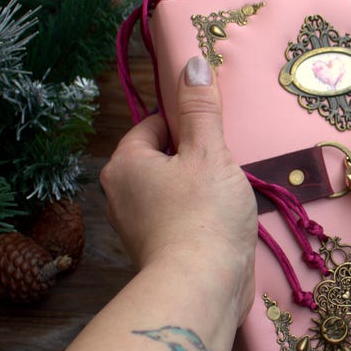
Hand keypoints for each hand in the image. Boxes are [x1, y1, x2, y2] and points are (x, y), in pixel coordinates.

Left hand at [100, 55, 256, 324]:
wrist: (202, 289)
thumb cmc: (203, 214)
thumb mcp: (208, 152)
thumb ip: (201, 108)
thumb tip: (192, 61)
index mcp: (125, 164)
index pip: (154, 124)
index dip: (188, 123)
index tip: (216, 134)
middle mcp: (121, 193)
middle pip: (165, 156)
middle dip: (198, 156)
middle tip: (227, 164)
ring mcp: (138, 226)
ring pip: (174, 188)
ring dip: (202, 186)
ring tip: (229, 194)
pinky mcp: (158, 251)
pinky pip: (180, 217)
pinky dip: (201, 214)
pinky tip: (224, 220)